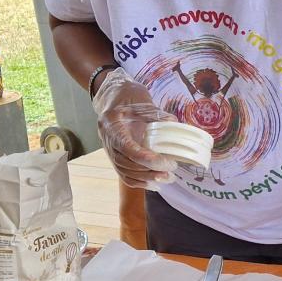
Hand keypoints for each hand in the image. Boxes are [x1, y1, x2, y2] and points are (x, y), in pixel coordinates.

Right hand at [92, 67, 177, 189]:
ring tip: (167, 178)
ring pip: (124, 171)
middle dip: (149, 170)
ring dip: (146, 178)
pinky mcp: (114, 155)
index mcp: (111, 123)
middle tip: (171, 170)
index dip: (145, 158)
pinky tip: (154, 184)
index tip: (164, 162)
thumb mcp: (143, 102)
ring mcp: (108, 148)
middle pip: (124, 162)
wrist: (115, 96)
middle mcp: (106, 138)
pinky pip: (123, 173)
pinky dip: (138, 181)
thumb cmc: (129, 97)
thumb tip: (174, 125)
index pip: (126, 147)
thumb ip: (157, 115)